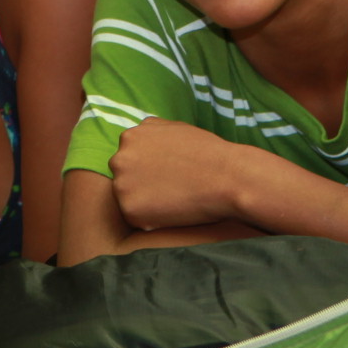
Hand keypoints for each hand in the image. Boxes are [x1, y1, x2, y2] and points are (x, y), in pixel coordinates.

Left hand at [110, 119, 255, 229]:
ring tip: (174, 199)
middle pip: (124, 177)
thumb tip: (141, 130)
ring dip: (145, 202)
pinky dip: (151, 220)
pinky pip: (136, 219)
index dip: (149, 168)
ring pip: (128, 199)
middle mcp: (119, 159)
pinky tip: (173, 211)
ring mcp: (122, 185)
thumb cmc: (208, 152)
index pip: (130, 157)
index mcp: (129, 137)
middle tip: (171, 188)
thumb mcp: (175, 127)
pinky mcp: (130, 210)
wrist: (227, 177)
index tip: (168, 174)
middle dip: (142, 184)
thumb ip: (152, 130)